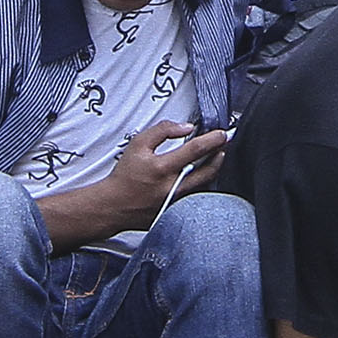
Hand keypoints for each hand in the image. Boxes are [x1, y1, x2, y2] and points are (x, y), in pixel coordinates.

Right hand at [79, 121, 229, 229]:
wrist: (114, 205)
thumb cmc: (125, 175)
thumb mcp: (138, 144)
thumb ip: (162, 131)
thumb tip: (186, 127)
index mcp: (163, 168)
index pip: (196, 150)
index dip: (213, 140)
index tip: (222, 133)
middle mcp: (172, 186)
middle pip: (208, 170)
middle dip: (220, 154)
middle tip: (224, 144)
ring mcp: (176, 201)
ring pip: (205, 184)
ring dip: (213, 168)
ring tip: (216, 156)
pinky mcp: (176, 210)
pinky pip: (197, 195)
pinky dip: (202, 182)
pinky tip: (202, 174)